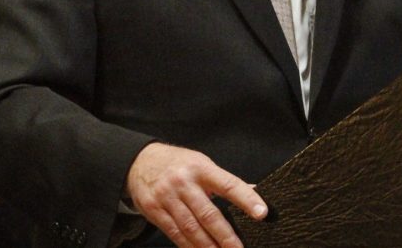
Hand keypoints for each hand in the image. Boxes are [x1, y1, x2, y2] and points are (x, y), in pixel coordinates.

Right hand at [125, 143, 267, 247]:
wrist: (139, 161)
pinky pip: (175, 233)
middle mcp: (184, 183)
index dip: (246, 199)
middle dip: (226, 235)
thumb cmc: (178, 163)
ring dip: (208, 246)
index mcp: (201, 168)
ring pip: (191, 228)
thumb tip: (254, 191)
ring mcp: (167, 197)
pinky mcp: (154, 211)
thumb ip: (224, 181)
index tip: (262, 213)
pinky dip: (190, 246)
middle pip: (208, 214)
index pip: (229, 185)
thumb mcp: (202, 163)